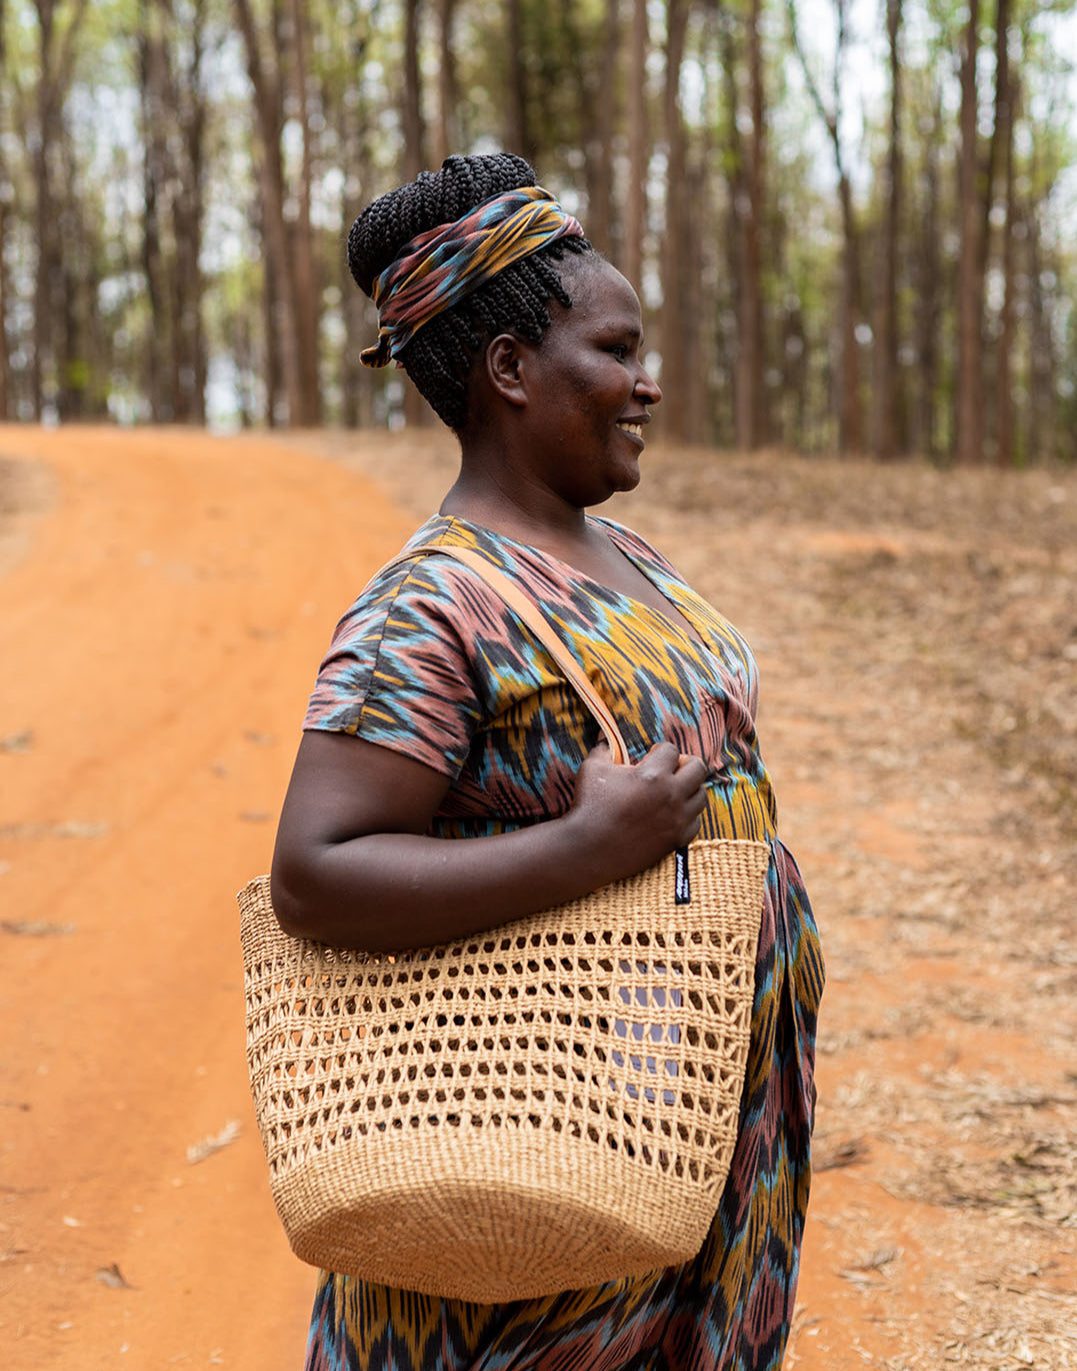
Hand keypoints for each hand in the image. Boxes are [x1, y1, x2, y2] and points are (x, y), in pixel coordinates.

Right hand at [566, 740, 708, 880]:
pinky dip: (687, 816)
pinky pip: (696, 822)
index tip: (651, 755)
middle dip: (685, 763)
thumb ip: (604, 749)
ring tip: (673, 791)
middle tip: (671, 768)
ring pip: (701, 796)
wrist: (588, 849)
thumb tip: (606, 738)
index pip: (671, 750)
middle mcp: (671, 795)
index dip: (660, 750)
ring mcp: (677, 820)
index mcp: (653, 774)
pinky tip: (671, 814)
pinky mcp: (676, 840)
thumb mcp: (592, 768)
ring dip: (689, 789)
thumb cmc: (589, 805)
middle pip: (698, 768)